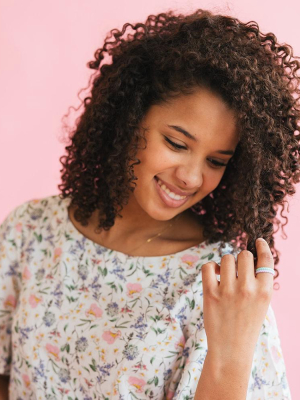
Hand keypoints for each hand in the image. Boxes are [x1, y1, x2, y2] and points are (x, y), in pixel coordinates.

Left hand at [201, 238, 273, 360]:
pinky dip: (211, 267)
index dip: (262, 246)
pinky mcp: (210, 294)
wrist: (231, 349)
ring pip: (227, 258)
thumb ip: (258, 282)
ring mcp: (228, 291)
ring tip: (226, 274)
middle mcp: (248, 289)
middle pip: (244, 255)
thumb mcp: (261, 304)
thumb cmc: (247, 324)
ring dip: (226, 263)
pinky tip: (214, 275)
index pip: (266, 260)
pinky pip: (208, 266)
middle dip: (241, 259)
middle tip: (238, 269)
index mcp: (265, 291)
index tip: (258, 240)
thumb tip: (248, 257)